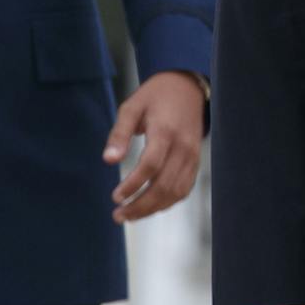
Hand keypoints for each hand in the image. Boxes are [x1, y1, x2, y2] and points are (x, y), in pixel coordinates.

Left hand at [105, 71, 206, 221]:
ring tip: (130, 216)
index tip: (115, 197)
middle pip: (164, 185)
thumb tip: (108, 160)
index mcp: (165, 132)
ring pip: (175, 192)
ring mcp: (192, 156)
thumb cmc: (155, 96)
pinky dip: (168, 202)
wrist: (187, 88)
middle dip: (140, 205)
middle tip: (118, 215)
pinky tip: (150, 206)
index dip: (133, 184)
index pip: (151, 165)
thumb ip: (119, 134)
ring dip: (153, 208)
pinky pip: (184, 188)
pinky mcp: (196, 161)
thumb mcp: (131, 107)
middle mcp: (183, 147)